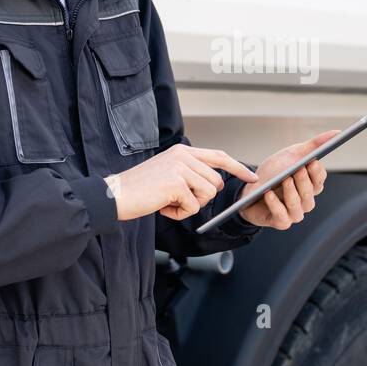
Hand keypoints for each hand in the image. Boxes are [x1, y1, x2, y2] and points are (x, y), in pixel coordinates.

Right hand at [104, 143, 257, 221]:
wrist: (115, 196)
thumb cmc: (139, 189)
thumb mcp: (167, 172)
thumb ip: (189, 172)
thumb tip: (213, 184)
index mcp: (182, 151)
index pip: (218, 156)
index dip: (238, 168)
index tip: (252, 178)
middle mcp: (183, 156)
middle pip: (215, 182)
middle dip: (201, 197)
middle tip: (177, 200)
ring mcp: (180, 168)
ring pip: (206, 195)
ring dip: (189, 206)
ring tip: (168, 202)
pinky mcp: (176, 183)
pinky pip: (192, 207)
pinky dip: (179, 214)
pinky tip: (162, 207)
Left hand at [236, 129, 337, 229]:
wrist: (250, 187)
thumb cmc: (274, 172)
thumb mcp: (292, 154)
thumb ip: (314, 145)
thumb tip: (338, 132)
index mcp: (311, 185)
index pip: (320, 180)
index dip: (316, 172)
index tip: (312, 162)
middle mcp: (305, 201)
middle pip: (310, 193)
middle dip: (304, 180)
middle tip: (298, 168)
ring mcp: (294, 213)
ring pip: (298, 206)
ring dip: (291, 192)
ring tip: (285, 180)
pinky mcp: (280, 222)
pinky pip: (281, 216)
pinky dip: (275, 205)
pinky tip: (268, 193)